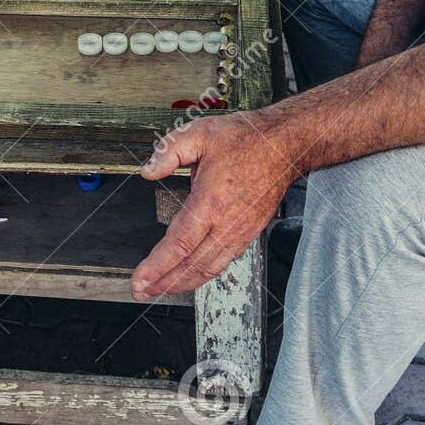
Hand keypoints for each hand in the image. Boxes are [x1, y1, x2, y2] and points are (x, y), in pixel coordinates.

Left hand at [130, 110, 297, 299]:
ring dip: (183, 283)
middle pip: (191, 265)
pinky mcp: (248, 232)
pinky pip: (223, 261)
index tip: (139, 280)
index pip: (179, 245)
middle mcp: (227, 223)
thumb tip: (148, 171)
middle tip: (141, 291)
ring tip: (160, 289)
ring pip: (208, 268)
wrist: (284, 145)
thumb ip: (169, 151)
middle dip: (163, 283)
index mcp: (211, 201)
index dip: (157, 267)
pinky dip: (203, 274)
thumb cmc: (247, 138)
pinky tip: (191, 275)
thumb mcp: (200, 133)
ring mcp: (240, 231)